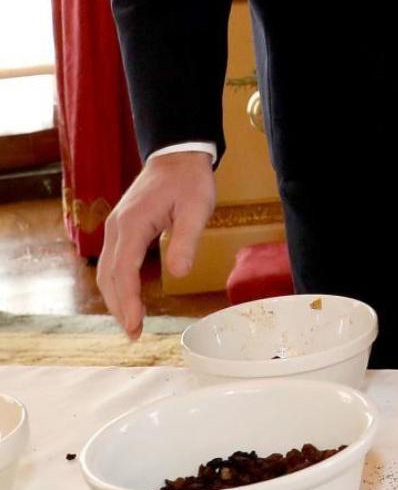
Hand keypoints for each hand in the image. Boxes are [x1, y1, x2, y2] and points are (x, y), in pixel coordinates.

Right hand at [97, 150, 215, 340]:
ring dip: (115, 298)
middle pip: (108, 276)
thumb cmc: (190, 180)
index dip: (127, 303)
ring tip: (130, 323)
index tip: (135, 326)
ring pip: (106, 271)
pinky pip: (112, 261)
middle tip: (134, 334)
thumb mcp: (197, 208)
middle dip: (119, 308)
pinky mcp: (121, 227)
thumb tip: (180, 274)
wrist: (178, 154)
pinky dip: (116, 283)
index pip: (123, 272)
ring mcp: (115, 227)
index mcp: (133, 225)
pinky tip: (127, 297)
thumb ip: (187, 240)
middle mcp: (116, 228)